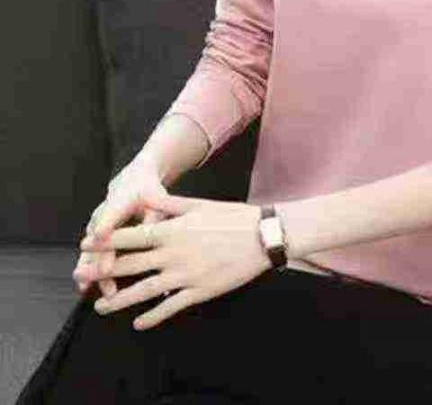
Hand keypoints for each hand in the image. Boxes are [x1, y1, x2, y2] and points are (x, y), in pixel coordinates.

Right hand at [73, 155, 169, 298]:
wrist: (135, 181)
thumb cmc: (148, 191)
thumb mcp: (157, 198)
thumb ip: (156, 216)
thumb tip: (160, 233)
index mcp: (120, 200)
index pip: (111, 212)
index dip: (105, 225)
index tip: (101, 236)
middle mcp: (103, 213)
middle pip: (98, 236)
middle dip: (97, 255)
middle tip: (103, 273)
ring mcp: (96, 225)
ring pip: (90, 248)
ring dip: (88, 268)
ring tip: (87, 287)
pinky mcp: (96, 235)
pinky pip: (91, 254)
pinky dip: (90, 270)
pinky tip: (88, 288)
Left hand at [78, 193, 271, 329]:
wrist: (263, 237)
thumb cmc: (234, 217)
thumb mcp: (200, 205)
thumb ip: (170, 203)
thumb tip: (147, 196)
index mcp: (174, 230)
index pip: (131, 236)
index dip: (106, 240)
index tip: (86, 244)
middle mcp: (174, 254)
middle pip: (130, 265)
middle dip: (102, 270)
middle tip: (80, 275)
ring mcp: (185, 275)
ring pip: (144, 291)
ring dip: (119, 300)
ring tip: (101, 306)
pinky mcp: (199, 291)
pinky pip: (170, 308)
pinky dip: (152, 316)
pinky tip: (138, 323)